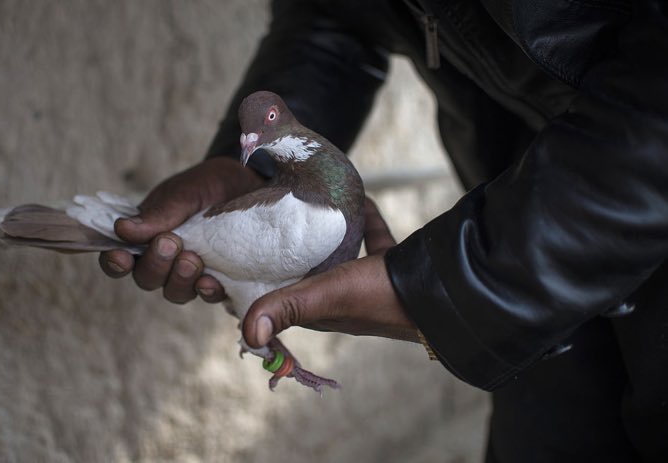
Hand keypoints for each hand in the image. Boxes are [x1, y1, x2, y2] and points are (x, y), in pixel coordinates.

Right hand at [99, 157, 263, 303]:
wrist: (251, 183)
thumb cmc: (210, 185)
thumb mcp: (184, 193)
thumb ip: (158, 214)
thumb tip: (121, 229)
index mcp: (146, 236)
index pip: (119, 257)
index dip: (115, 262)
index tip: (121, 257)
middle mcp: (165, 259)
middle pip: (146, 278)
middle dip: (155, 265)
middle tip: (170, 243)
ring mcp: (191, 272)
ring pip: (174, 292)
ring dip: (179, 280)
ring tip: (193, 261)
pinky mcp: (219, 278)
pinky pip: (207, 296)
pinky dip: (207, 291)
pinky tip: (211, 282)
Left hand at [241, 198, 418, 347]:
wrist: (445, 289)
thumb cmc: (381, 295)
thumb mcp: (327, 295)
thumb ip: (288, 307)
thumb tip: (246, 334)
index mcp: (324, 312)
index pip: (283, 299)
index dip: (262, 282)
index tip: (244, 256)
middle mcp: (344, 301)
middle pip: (309, 274)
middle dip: (291, 254)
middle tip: (272, 222)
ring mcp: (371, 283)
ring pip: (339, 256)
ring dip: (326, 237)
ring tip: (310, 208)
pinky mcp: (394, 265)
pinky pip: (373, 239)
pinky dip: (365, 220)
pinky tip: (359, 198)